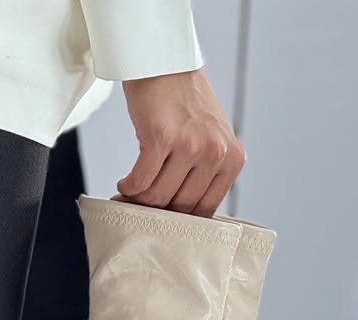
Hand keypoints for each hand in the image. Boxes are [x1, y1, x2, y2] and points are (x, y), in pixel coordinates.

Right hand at [117, 70, 244, 217]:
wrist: (165, 62)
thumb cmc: (184, 101)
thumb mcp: (212, 139)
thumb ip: (205, 174)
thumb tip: (178, 212)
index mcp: (232, 159)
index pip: (205, 209)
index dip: (179, 220)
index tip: (162, 220)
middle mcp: (215, 153)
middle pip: (180, 206)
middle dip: (156, 210)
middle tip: (139, 207)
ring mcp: (190, 145)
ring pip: (158, 196)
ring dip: (139, 199)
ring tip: (130, 193)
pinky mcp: (162, 138)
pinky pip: (141, 180)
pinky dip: (129, 187)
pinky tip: (125, 183)